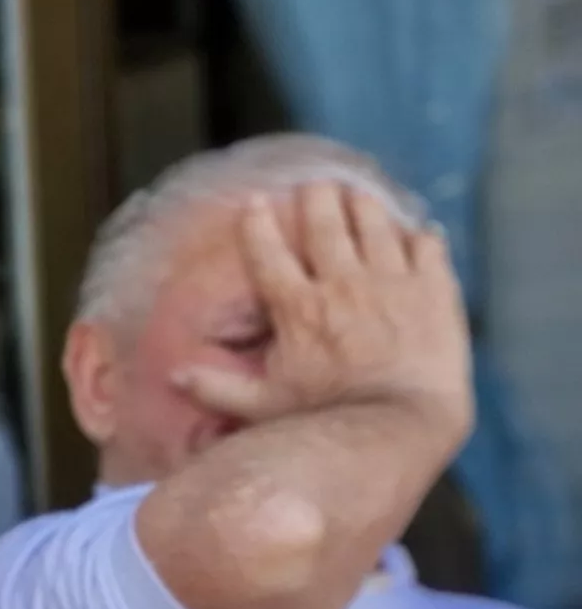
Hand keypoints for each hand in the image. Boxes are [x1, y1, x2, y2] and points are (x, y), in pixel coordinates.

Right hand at [172, 179, 471, 452]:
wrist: (401, 423)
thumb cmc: (325, 421)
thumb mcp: (263, 407)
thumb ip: (218, 389)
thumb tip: (174, 376)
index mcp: (298, 308)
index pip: (269, 254)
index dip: (258, 225)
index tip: (253, 203)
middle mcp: (343, 284)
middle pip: (325, 226)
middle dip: (317, 200)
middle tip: (314, 185)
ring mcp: (392, 282)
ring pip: (376, 226)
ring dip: (364, 205)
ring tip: (357, 193)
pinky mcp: (434, 290)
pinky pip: (428, 247)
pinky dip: (421, 235)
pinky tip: (419, 232)